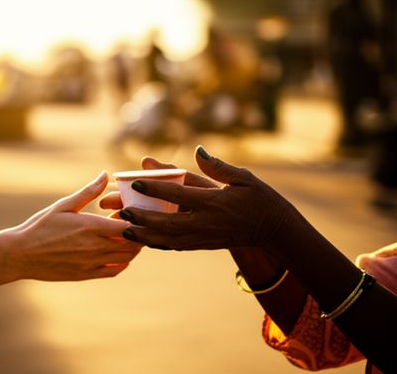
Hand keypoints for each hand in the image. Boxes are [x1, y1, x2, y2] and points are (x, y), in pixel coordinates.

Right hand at [8, 171, 141, 280]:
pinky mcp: (86, 275)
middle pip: (131, 243)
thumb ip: (88, 192)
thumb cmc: (41, 226)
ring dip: (133, 248)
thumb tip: (105, 174)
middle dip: (139, 234)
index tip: (138, 214)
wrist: (20, 254)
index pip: (129, 226)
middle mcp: (94, 247)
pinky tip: (120, 254)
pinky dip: (122, 263)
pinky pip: (113, 271)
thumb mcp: (64, 205)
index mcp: (91, 227)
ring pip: (125, 258)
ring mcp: (91, 263)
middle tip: (139, 225)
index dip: (139, 221)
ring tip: (130, 238)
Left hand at [119, 146, 299, 249]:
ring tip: (123, 230)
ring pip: (169, 238)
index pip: (180, 193)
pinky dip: (159, 244)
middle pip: (168, 221)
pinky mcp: (205, 245)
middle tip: (122, 210)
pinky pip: (178, 246)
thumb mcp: (244, 178)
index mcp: (216, 201)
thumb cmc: (261, 199)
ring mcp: (205, 236)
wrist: (275, 230)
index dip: (156, 188)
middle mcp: (207, 222)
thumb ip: (218, 167)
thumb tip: (198, 150)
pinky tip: (143, 241)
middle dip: (143, 217)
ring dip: (145, 235)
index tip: (135, 182)